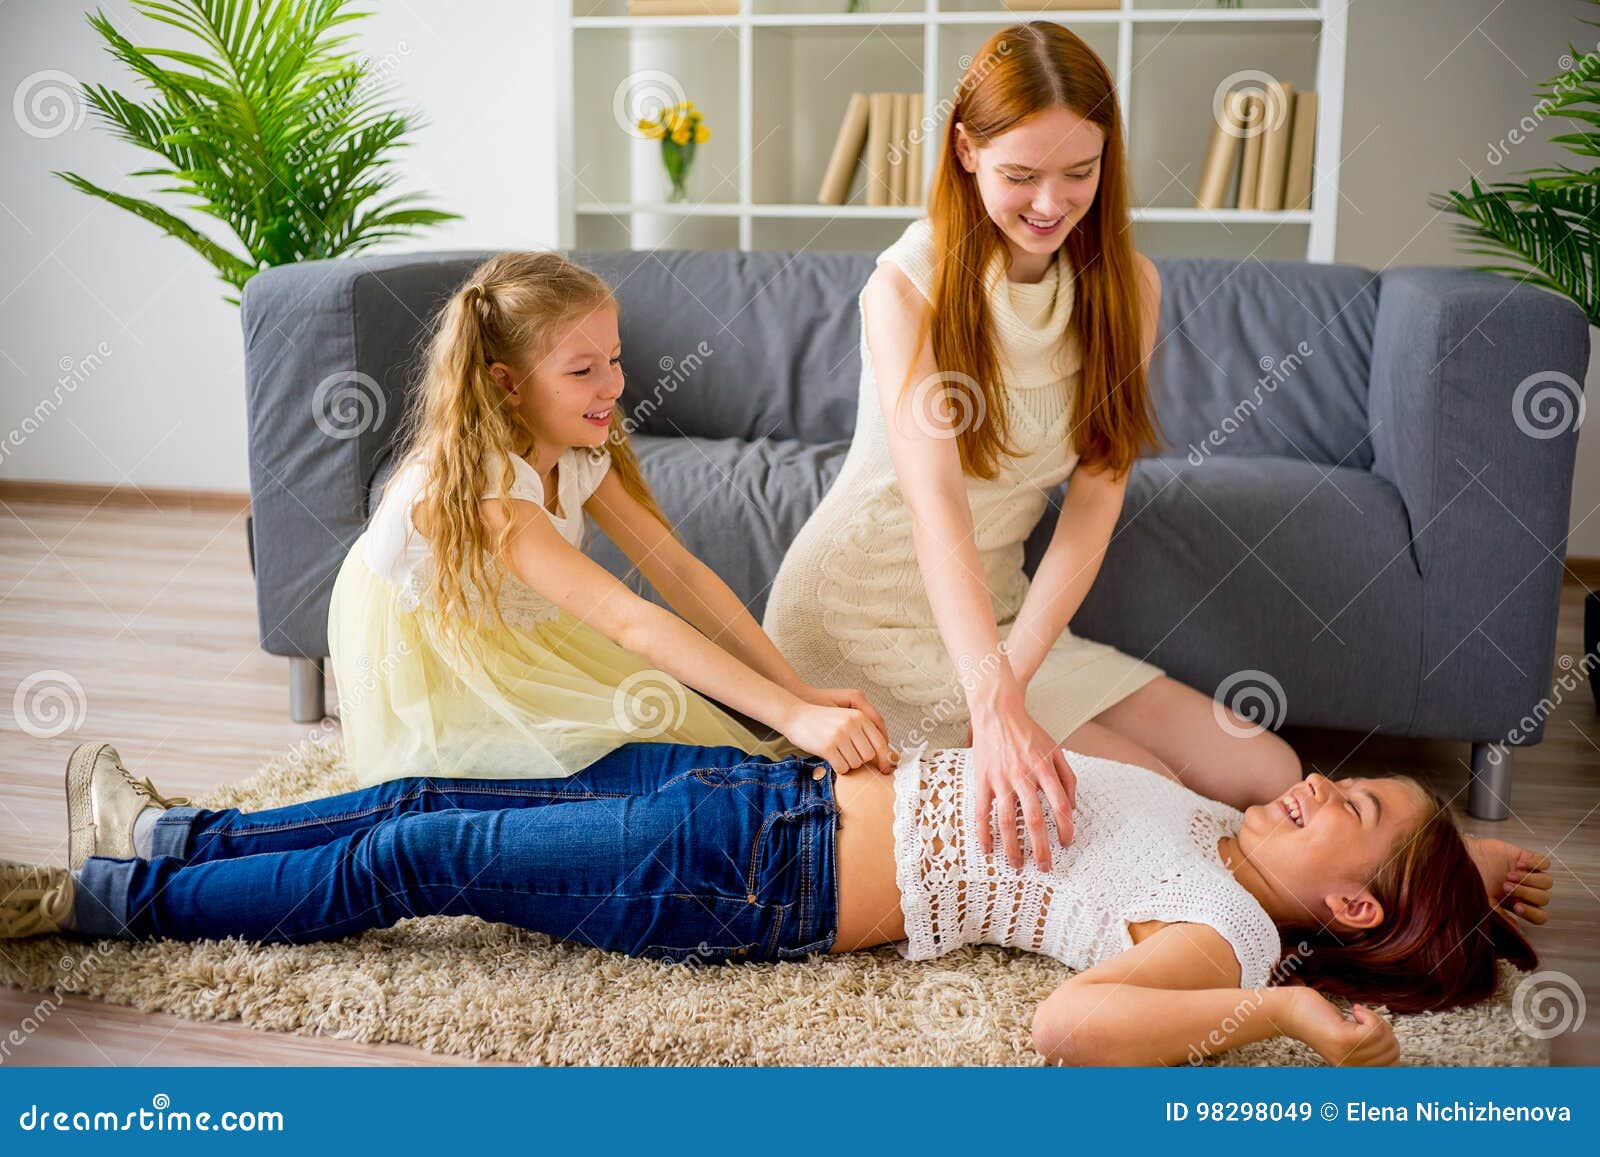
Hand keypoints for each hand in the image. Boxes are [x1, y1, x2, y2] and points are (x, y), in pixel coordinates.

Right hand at [799, 686, 892, 771]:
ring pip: (856, 763)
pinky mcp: (827, 746)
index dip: (885, 758)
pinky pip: (842, 768)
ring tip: (837, 753)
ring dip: (848, 764)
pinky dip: (839, 768)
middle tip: (847, 755)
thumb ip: (862, 731)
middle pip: (869, 756)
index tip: (886, 769)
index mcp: (859, 716)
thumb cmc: (821, 721)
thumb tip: (882, 756)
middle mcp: (851, 724)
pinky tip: (831, 759)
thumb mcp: (845, 718)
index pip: (880, 741)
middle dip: (860, 760)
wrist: (795, 716)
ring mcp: (839, 735)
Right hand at [969, 699, 1075, 870]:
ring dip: (1012, 846)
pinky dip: (983, 832)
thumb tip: (1072, 808)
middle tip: (1045, 867)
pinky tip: (987, 849)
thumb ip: (1068, 778)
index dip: (1066, 828)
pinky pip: (982, 811)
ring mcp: (1001, 779)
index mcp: (1044, 768)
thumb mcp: (1056, 750)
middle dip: (1041, 848)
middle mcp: (1023, 776)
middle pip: (1034, 819)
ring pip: (1007, 820)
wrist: (997, 713)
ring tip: (1017, 865)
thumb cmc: (1028, 732)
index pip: (1059, 805)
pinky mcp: (983, 780)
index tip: (1066, 842)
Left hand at [1283, 988, 1398, 1065]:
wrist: (1291, 1010)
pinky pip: (1373, 1030)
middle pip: (1393, 1051)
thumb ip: (1370, 1050)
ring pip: (1384, 1039)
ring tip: (1359, 1014)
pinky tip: (1356, 1010)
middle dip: (1386, 1029)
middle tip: (1365, 1018)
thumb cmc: (1322, 1020)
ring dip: (1376, 1020)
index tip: (1373, 1028)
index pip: (1394, 1065)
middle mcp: (1351, 1069)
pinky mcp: (1342, 1040)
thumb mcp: (1350, 1040)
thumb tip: (1395, 1055)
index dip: (1391, 1042)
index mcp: (1354, 1071)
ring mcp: (1346, 1056)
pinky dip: (1369, 1015)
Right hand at [1465, 837, 1553, 925]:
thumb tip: (1517, 933)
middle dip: (1525, 893)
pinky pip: (1544, 862)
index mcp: (1518, 903)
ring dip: (1529, 880)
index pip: (1539, 915)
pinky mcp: (1526, 858)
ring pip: (1547, 882)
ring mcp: (1528, 874)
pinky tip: (1518, 864)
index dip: (1532, 913)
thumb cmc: (1471, 880)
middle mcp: (1525, 890)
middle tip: (1506, 886)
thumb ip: (1501, 917)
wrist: (1462, 858)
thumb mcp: (1484, 902)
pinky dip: (1534, 864)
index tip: (1516, 907)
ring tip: (1509, 875)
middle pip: (1543, 898)